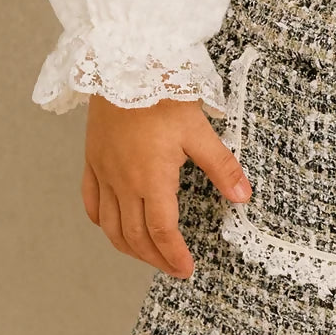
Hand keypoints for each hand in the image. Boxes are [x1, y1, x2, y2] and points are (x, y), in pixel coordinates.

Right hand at [81, 92, 252, 278]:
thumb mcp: (199, 130)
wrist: (126, 65)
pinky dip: (102, 222)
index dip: (174, 255)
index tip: (186, 269)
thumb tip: (243, 197)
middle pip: (134, 236)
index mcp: (152, 179)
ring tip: (147, 255)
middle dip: (155, 258)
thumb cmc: (164, 94)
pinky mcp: (93, 161)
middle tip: (172, 267)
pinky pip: (92, 202)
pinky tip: (113, 226)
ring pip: (110, 226)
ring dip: (128, 247)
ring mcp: (104, 173)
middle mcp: (123, 183)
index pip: (162, 232)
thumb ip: (221, 167)